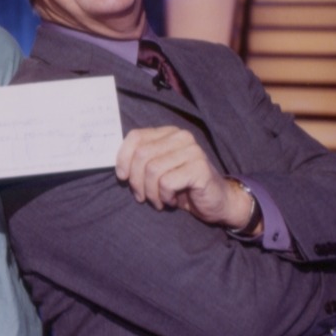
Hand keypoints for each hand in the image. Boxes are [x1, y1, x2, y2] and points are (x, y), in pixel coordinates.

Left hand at [115, 127, 251, 228]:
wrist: (217, 202)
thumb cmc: (183, 187)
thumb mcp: (158, 170)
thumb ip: (142, 160)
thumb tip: (118, 166)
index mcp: (168, 133)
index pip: (136, 136)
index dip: (123, 158)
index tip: (122, 177)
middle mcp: (181, 137)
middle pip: (141, 155)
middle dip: (136, 180)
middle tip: (141, 196)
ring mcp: (192, 151)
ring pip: (152, 170)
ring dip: (150, 192)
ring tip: (158, 201)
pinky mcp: (199, 168)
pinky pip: (166, 182)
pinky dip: (164, 196)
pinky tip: (172, 201)